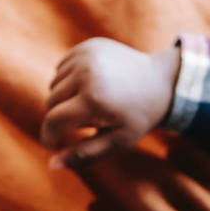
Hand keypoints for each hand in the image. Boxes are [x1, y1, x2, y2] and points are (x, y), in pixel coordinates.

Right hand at [41, 36, 181, 169]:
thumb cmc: (137, 118)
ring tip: (89, 105)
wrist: (160, 81)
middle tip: (79, 125)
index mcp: (93, 100)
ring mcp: (86, 56)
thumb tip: (51, 164)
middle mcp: (86, 74)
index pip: (53, 121)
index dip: (49, 137)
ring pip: (54, 85)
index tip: (53, 146)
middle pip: (51, 102)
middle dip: (59, 117)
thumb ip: (83, 154)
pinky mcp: (87, 46)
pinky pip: (62, 68)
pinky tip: (89, 86)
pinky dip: (69, 80)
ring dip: (64, 98)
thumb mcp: (116, 142)